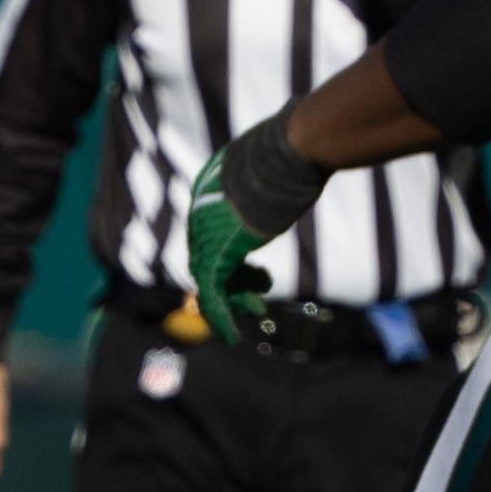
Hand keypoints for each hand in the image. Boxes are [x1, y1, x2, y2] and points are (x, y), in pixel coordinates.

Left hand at [184, 161, 272, 346]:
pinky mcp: (217, 252)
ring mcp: (206, 233)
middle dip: (236, 282)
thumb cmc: (290, 157)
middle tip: (258, 299)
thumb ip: (267, 183)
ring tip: (258, 311)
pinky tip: (231, 336)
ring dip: (234, 299)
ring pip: (211, 277)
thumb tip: (283, 179)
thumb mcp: (273, 171)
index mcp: (207, 192)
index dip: (234, 259)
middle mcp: (200, 213)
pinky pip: (211, 291)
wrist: (287, 155)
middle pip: (210, 258)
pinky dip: (219, 315)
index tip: (257, 275)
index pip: (211, 235)